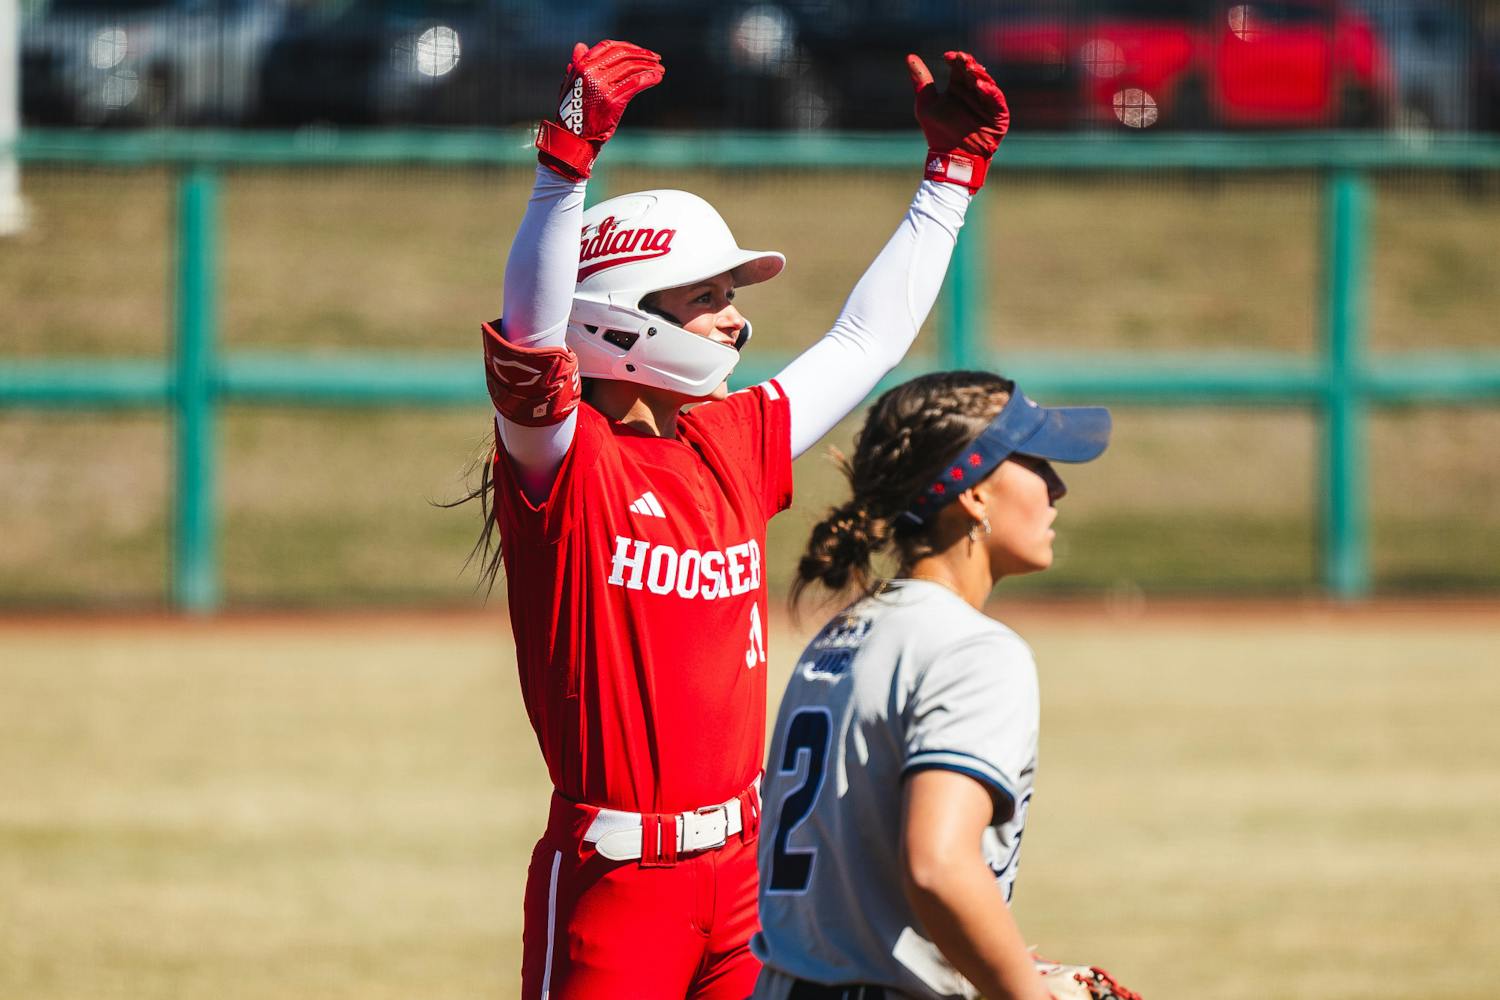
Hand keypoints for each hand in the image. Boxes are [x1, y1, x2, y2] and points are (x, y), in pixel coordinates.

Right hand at [536, 40, 663, 180]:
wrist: (574, 138)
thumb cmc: (572, 113)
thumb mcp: (570, 84)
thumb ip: (576, 65)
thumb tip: (581, 46)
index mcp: (581, 66)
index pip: (608, 46)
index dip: (627, 46)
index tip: (640, 51)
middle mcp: (591, 72)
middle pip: (623, 55)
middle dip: (642, 55)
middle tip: (656, 58)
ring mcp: (602, 86)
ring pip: (631, 68)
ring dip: (649, 66)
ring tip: (660, 69)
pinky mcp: (613, 100)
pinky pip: (635, 83)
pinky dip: (649, 78)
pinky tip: (657, 78)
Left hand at [907, 50, 1008, 193]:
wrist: (950, 157)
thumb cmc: (937, 132)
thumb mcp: (925, 104)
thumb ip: (920, 80)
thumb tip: (909, 56)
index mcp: (958, 88)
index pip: (959, 68)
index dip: (955, 59)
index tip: (947, 55)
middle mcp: (973, 92)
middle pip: (973, 72)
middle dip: (968, 64)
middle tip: (961, 58)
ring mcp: (987, 103)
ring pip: (986, 83)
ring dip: (979, 74)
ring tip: (970, 68)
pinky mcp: (998, 115)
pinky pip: (996, 100)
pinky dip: (990, 92)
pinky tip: (980, 86)